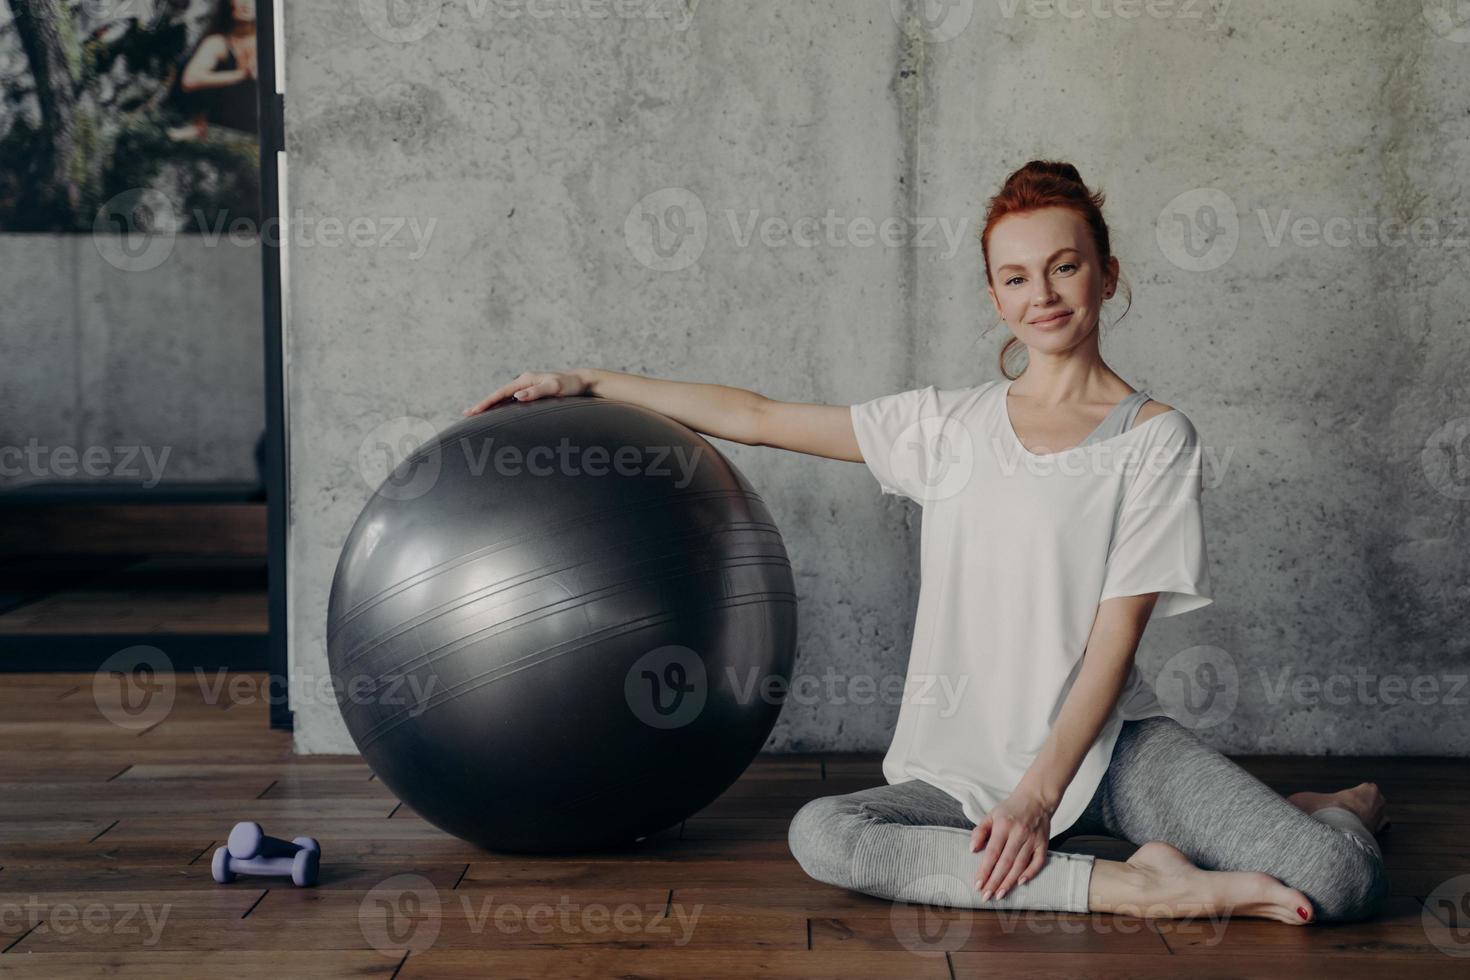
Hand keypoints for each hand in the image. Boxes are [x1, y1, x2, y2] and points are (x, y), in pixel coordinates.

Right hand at [463, 370, 587, 415]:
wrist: (583, 382)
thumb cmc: (571, 385)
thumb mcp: (555, 387)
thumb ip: (536, 391)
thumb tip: (517, 396)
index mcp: (525, 379)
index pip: (500, 393)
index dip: (485, 403)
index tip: (472, 411)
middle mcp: (524, 382)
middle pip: (498, 395)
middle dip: (483, 405)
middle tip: (466, 414)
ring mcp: (528, 388)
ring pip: (504, 398)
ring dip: (491, 406)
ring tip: (477, 415)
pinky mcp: (533, 394)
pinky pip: (514, 401)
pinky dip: (503, 407)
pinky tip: (499, 415)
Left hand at [969, 791, 1054, 901]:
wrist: (1036, 798)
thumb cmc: (1010, 809)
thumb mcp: (991, 815)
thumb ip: (980, 831)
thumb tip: (972, 849)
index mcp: (1003, 825)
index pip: (992, 852)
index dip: (985, 870)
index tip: (978, 884)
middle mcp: (1019, 833)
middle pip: (1005, 862)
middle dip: (995, 881)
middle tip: (986, 896)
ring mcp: (1033, 839)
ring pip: (1020, 865)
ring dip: (1009, 882)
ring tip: (999, 895)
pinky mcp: (1044, 843)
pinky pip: (1038, 862)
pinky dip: (1030, 873)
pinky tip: (1020, 883)